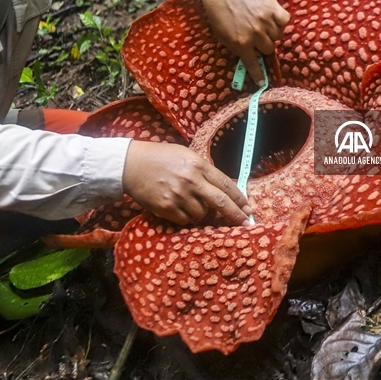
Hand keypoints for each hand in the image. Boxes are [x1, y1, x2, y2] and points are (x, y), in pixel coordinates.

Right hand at [122, 140, 253, 225]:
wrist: (131, 164)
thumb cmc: (160, 157)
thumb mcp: (186, 156)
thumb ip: (204, 170)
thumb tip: (224, 187)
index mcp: (199, 165)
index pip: (226, 184)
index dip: (240, 198)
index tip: (249, 209)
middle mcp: (191, 181)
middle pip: (220, 202)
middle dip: (236, 215)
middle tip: (247, 224)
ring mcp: (179, 195)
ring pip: (202, 214)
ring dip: (201, 212)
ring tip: (189, 201)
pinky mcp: (166, 208)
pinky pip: (185, 220)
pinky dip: (185, 217)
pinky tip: (177, 206)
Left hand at [198, 0, 289, 84]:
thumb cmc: (219, 13)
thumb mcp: (222, 36)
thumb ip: (236, 48)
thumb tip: (248, 59)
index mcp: (241, 43)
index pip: (253, 64)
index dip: (258, 75)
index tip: (262, 83)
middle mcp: (255, 33)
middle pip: (269, 48)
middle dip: (263, 45)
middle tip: (258, 37)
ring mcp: (265, 20)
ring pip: (278, 36)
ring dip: (272, 33)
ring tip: (263, 25)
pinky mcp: (272, 6)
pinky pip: (284, 20)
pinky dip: (280, 21)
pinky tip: (273, 18)